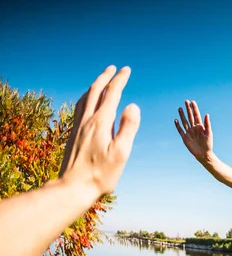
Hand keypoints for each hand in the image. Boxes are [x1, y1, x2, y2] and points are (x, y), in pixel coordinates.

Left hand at [59, 66, 139, 195]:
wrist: (73, 187)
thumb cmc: (101, 174)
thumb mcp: (121, 152)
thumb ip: (128, 127)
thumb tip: (133, 105)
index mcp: (101, 122)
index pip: (112, 94)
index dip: (120, 80)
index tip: (126, 70)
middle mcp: (87, 120)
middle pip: (95, 91)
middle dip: (105, 77)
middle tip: (114, 68)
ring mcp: (78, 126)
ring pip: (85, 98)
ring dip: (94, 85)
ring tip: (101, 80)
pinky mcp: (74, 134)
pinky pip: (79, 108)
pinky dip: (86, 98)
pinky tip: (87, 102)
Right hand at [174, 100, 211, 162]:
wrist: (204, 154)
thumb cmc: (208, 144)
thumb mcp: (209, 133)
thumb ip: (207, 124)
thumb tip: (206, 114)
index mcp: (200, 126)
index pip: (196, 115)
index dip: (194, 109)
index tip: (192, 102)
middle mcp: (194, 128)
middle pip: (190, 116)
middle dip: (188, 109)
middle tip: (186, 101)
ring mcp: (189, 132)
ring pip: (185, 122)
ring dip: (182, 115)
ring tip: (179, 108)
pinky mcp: (185, 138)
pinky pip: (180, 130)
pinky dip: (178, 125)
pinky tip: (176, 120)